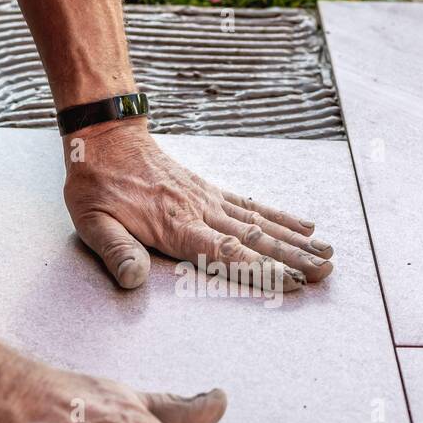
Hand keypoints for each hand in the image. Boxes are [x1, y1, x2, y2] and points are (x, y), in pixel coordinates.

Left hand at [62, 120, 333, 290]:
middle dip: (293, 258)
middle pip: (256, 239)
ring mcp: (210, 200)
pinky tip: (307, 227)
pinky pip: (253, 205)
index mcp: (176, 226)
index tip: (290, 282)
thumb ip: (116, 251)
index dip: (259, 270)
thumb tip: (132, 281)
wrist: (106, 140)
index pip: (225, 253)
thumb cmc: (97, 187)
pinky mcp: (212, 191)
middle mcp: (201, 212)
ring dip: (297, 241)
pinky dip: (282, 216)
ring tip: (329, 255)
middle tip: (326, 273)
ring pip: (262, 223)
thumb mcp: (93, 223)